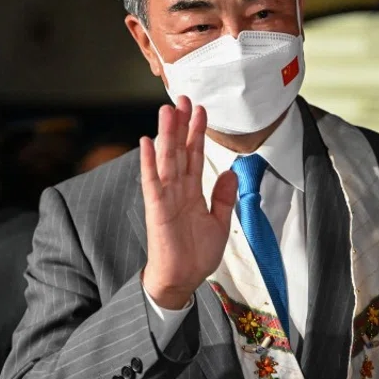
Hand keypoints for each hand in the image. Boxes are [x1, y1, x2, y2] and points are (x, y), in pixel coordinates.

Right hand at [139, 96, 237, 309]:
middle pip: (180, 150)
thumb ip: (224, 197)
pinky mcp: (157, 209)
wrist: (182, 280)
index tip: (201, 110)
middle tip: (183, 98)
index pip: (195, 155)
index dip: (197, 132)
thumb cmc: (196, 254)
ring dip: (167, 135)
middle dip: (182, 125)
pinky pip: (152, 182)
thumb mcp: (220, 223)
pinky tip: (147, 142)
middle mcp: (177, 189)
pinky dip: (149, 162)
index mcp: (192, 191)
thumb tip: (232, 171)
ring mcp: (166, 197)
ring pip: (167, 159)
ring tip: (167, 111)